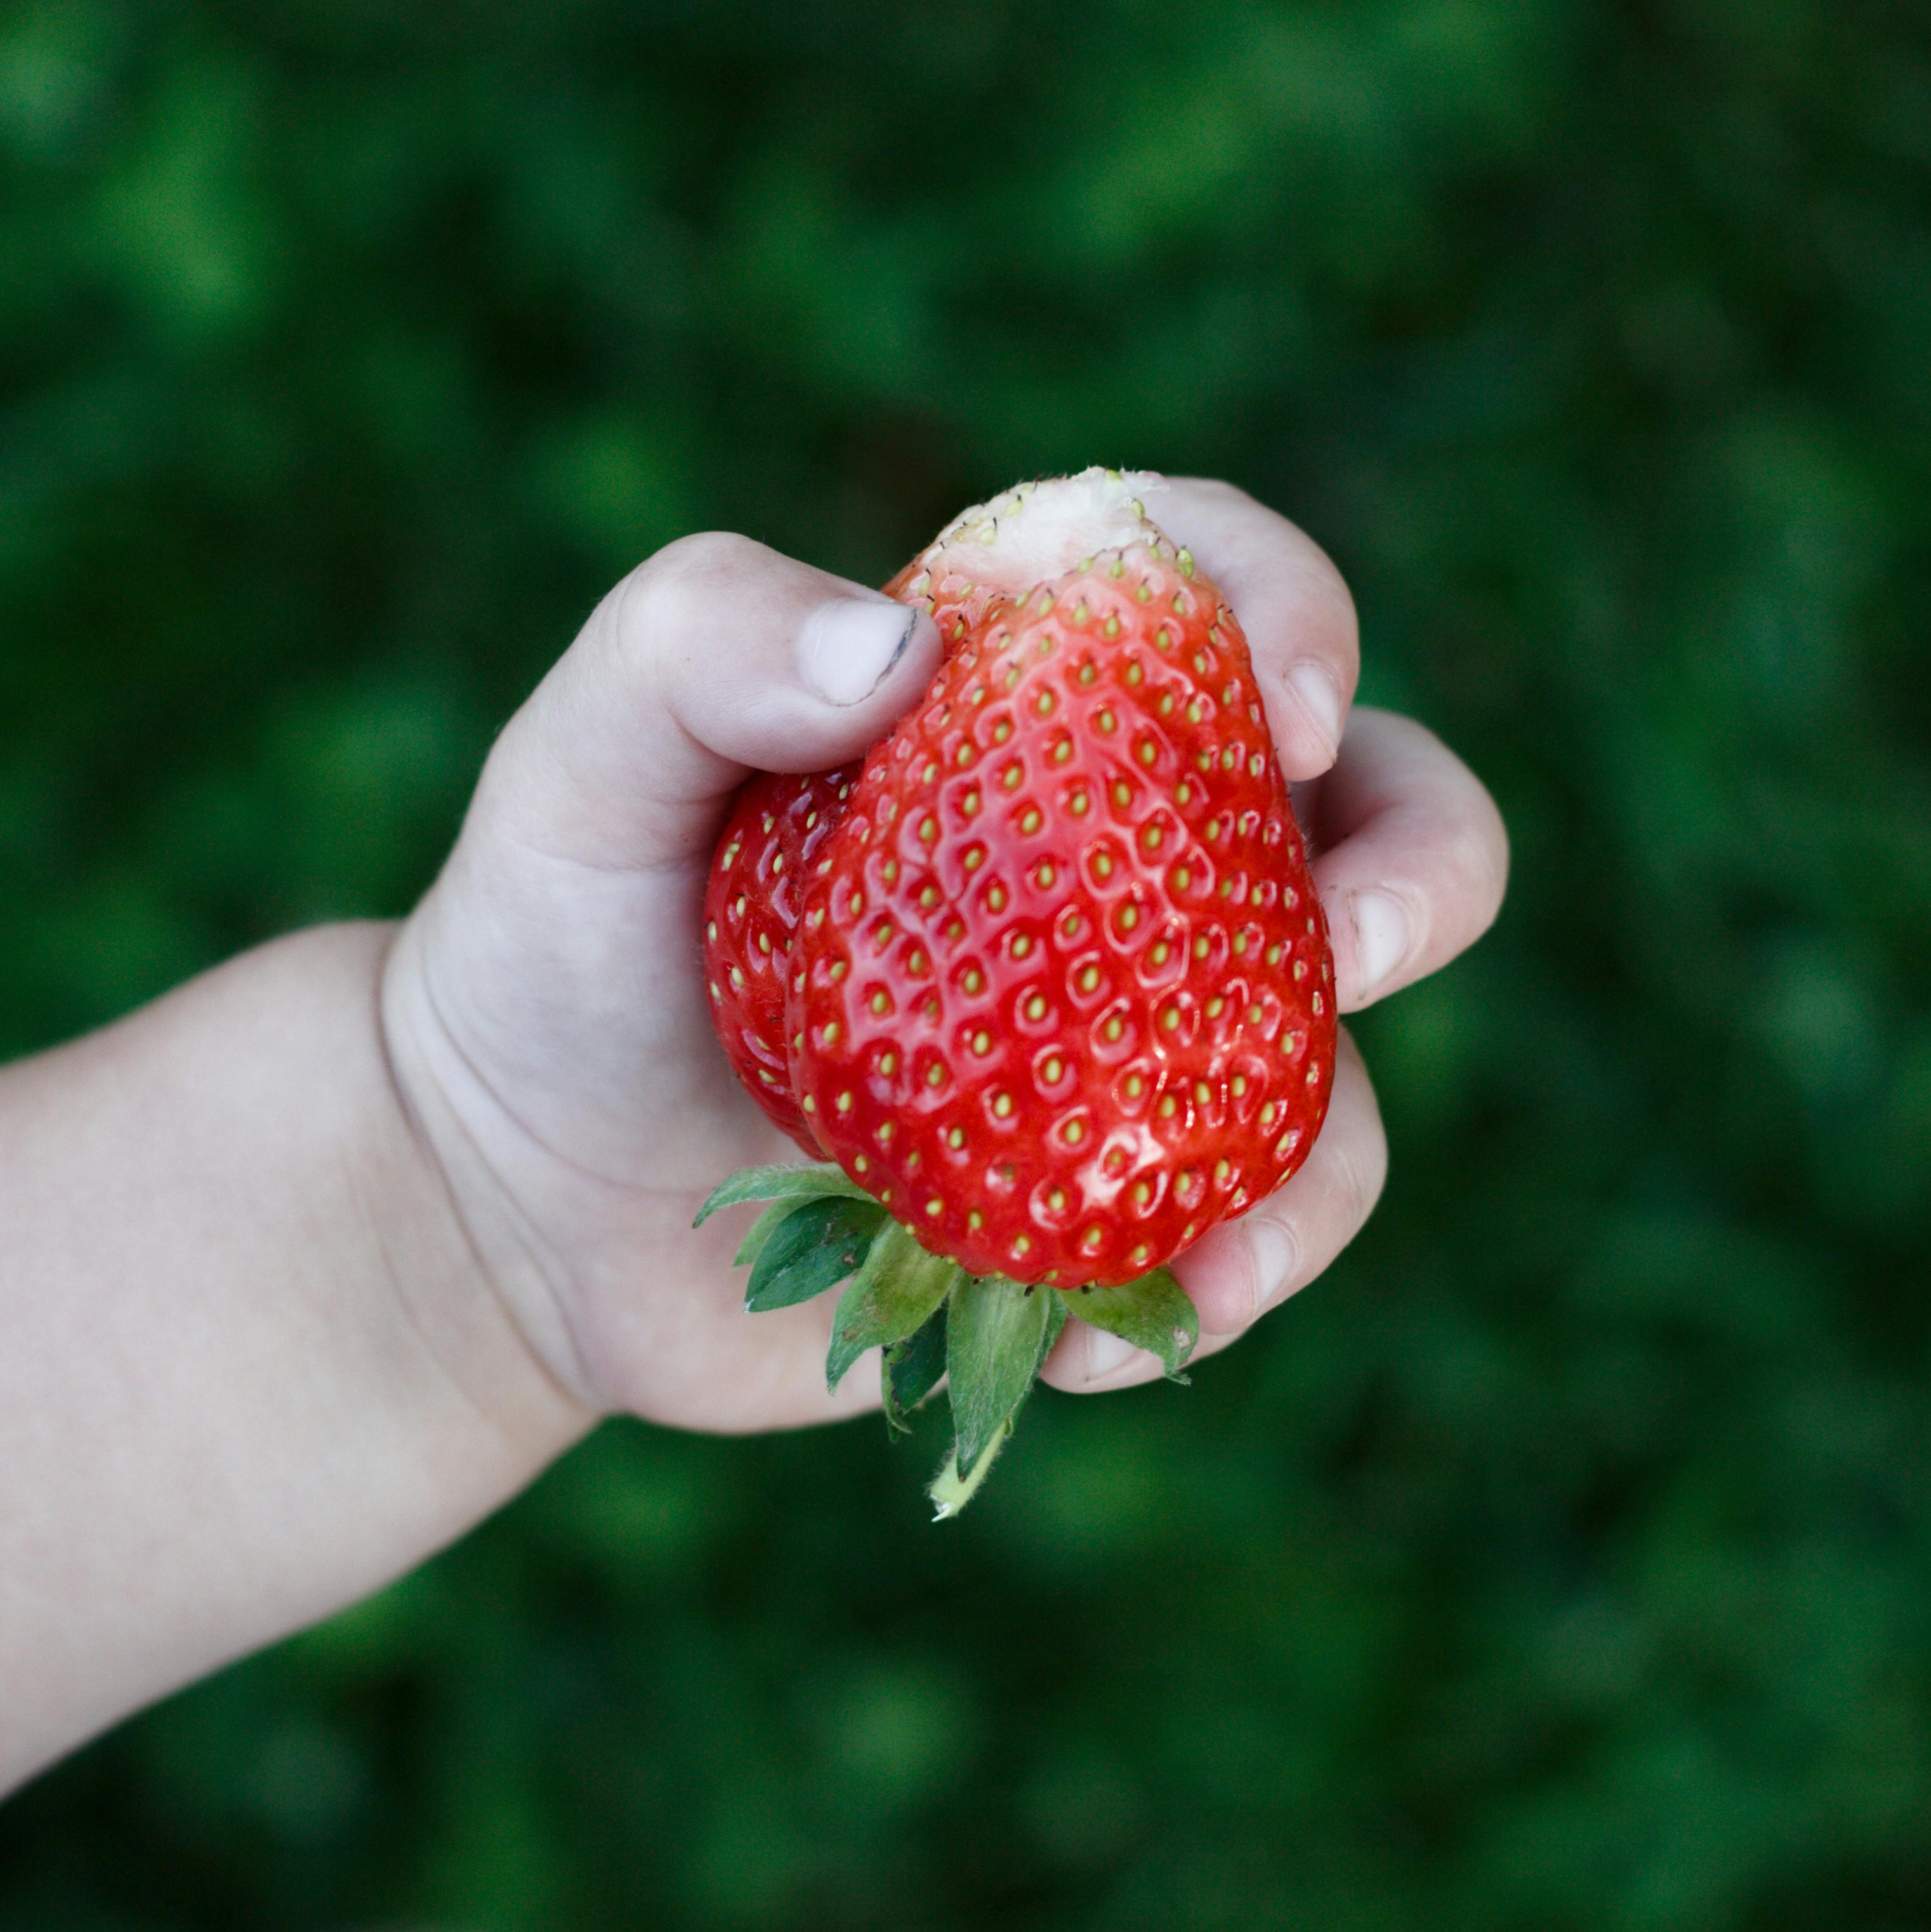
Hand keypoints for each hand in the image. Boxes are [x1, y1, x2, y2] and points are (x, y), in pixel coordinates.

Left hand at [381, 481, 1506, 1434]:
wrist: (510, 1194)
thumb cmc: (549, 941)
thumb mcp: (573, 768)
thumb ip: (693, 644)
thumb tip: (898, 650)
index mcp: (1010, 699)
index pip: (1202, 586)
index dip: (1290, 607)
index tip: (1287, 706)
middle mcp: (1108, 857)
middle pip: (1372, 812)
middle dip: (1422, 865)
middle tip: (1343, 948)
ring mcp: (1123, 1038)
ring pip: (1334, 1063)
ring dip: (1321, 1151)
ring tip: (1205, 1249)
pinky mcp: (1103, 1199)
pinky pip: (1237, 1238)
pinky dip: (1202, 1287)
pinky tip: (1084, 1345)